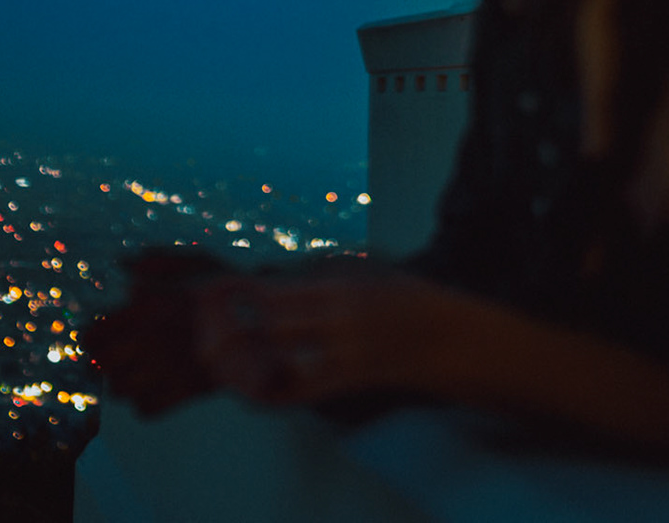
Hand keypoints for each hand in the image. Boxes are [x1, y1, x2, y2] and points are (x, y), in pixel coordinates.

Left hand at [85, 249, 228, 416]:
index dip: (92, 336)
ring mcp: (166, 371)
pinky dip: (144, 401)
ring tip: (133, 369)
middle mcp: (151, 343)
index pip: (96, 335)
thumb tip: (123, 264)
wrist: (265, 323)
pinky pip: (145, 409)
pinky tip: (153, 385)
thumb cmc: (227, 288)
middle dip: (105, 359)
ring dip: (121, 380)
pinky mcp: (184, 392)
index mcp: (148, 309)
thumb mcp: (192, 261)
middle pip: (104, 365)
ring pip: (120, 390)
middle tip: (113, 352)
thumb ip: (154, 262)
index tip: (96, 333)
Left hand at [194, 268, 457, 406]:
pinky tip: (257, 392)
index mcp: (340, 287)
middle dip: (241, 330)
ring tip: (228, 359)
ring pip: (283, 355)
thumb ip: (330, 277)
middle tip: (215, 334)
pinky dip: (277, 392)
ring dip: (253, 358)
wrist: (453, 337)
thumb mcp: (368, 275)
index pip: (278, 292)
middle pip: (272, 323)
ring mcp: (346, 350)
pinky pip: (305, 389)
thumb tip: (290, 277)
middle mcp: (339, 317)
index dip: (244, 298)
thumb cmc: (411, 302)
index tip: (222, 300)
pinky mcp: (355, 377)